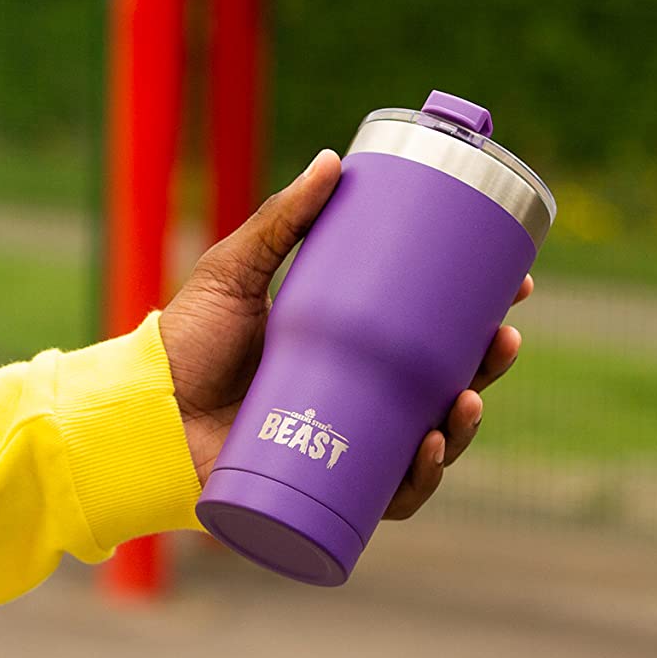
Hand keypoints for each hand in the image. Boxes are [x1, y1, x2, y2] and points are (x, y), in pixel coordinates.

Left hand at [158, 150, 531, 521]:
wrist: (141, 412)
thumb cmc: (184, 342)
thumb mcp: (237, 270)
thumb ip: (282, 220)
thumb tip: (334, 160)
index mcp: (351, 352)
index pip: (432, 336)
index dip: (480, 318)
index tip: (515, 287)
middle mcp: (358, 403)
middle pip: (445, 391)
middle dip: (487, 370)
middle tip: (502, 338)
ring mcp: (347, 449)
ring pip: (431, 446)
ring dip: (465, 427)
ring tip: (468, 400)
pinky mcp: (328, 492)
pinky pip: (391, 497)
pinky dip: (419, 481)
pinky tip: (427, 450)